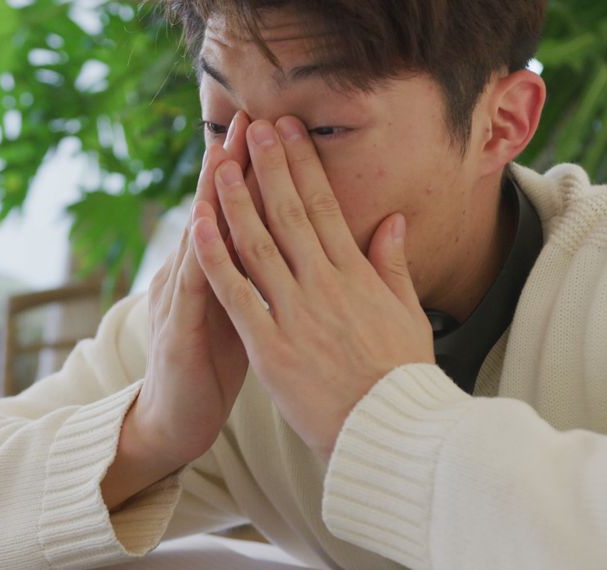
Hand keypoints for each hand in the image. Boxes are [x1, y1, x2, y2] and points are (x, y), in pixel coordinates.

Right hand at [132, 112, 252, 468]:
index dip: (254, 173)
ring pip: (198, 239)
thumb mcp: (242, 311)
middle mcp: (190, 276)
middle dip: (232, 166)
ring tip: (223, 154)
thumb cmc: (212, 365)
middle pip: (215, 213)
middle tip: (249, 119)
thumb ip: (258, 273)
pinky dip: (196, 254)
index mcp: (213, 272)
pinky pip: (188, 288)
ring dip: (210, 197)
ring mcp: (178, 300)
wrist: (174, 420)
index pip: (236, 214)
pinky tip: (199, 225)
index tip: (276, 131)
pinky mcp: (176, 331)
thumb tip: (290, 238)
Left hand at [191, 117, 434, 461]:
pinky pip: (236, 294)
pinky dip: (215, 258)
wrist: (390, 430)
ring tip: (220, 162)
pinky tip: (197, 225)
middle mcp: (325, 284)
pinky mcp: (270, 347)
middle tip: (254, 125)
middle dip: (270, 165)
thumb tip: (392, 221)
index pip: (325, 207)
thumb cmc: (401, 376)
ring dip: (236, 199)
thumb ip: (394, 265)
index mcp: (357, 274)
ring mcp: (296, 313)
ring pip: (258, 244)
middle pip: (290, 213)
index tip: (290, 131)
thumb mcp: (408, 314)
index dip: (304, 165)